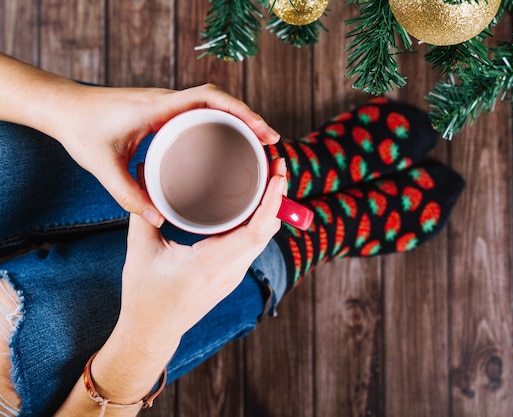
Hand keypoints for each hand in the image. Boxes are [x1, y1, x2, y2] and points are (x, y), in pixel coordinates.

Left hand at [48, 83, 280, 226]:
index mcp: (159, 108)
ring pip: (213, 105)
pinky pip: (201, 112)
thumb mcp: (103, 166)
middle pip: (221, 101)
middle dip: (250, 119)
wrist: (62, 108)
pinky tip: (229, 143)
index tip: (263, 131)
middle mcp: (168, 102)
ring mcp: (167, 105)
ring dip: (238, 120)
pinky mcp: (164, 112)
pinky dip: (222, 124)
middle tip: (271, 144)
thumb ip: (128, 195)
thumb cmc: (81, 131)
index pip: (210, 98)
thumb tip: (159, 220)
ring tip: (259, 145)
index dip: (241, 112)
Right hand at [116, 157, 285, 346]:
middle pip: (268, 230)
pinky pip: (254, 244)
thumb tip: (144, 170)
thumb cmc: (145, 295)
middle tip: (276, 163)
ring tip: (269, 177)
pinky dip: (260, 221)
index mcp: (211, 264)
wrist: (152, 332)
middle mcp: (230, 270)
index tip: (278, 175)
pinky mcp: (231, 275)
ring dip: (271, 208)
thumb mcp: (139, 250)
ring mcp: (234, 274)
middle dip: (277, 196)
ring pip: (264, 237)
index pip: (255, 231)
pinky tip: (254, 203)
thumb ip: (142, 210)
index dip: (272, 202)